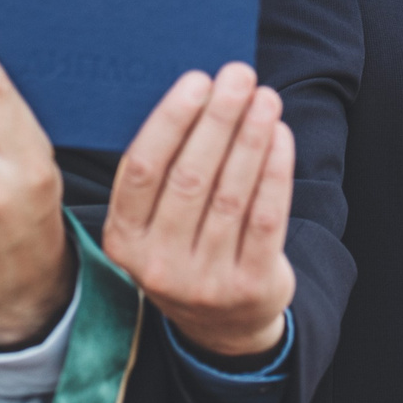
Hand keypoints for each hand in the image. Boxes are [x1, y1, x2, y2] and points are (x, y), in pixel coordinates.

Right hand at [103, 63, 295, 359]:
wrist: (221, 326)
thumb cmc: (184, 247)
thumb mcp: (152, 224)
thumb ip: (161, 173)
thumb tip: (195, 94)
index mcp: (123, 240)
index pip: (142, 171)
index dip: (170, 122)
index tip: (197, 81)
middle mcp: (158, 264)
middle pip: (190, 178)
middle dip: (218, 120)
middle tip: (238, 76)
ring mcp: (204, 281)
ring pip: (231, 195)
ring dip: (250, 138)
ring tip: (265, 98)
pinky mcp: (248, 286)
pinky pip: (265, 218)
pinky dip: (275, 171)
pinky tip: (279, 137)